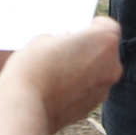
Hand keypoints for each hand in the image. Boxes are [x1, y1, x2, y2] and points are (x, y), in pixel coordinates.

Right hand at [0, 17, 121, 133]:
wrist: (24, 108)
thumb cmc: (34, 67)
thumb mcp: (45, 38)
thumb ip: (63, 38)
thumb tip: (65, 46)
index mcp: (105, 40)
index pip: (106, 26)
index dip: (89, 26)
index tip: (74, 30)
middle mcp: (112, 65)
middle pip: (103, 50)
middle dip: (86, 48)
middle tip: (64, 49)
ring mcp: (103, 89)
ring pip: (96, 72)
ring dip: (82, 68)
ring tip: (56, 70)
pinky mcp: (91, 108)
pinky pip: (87, 90)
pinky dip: (76, 87)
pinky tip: (55, 87)